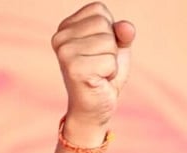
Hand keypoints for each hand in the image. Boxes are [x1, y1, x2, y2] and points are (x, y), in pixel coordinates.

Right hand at [51, 2, 134, 130]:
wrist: (94, 109)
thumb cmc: (104, 76)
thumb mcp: (117, 49)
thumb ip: (123, 34)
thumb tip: (126, 27)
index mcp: (66, 27)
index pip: (99, 10)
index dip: (110, 32)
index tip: (99, 50)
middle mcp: (60, 37)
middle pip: (104, 24)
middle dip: (112, 47)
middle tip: (100, 65)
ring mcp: (64, 52)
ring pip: (109, 42)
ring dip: (112, 61)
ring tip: (99, 73)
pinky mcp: (74, 68)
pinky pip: (110, 61)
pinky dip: (111, 73)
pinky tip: (99, 81)